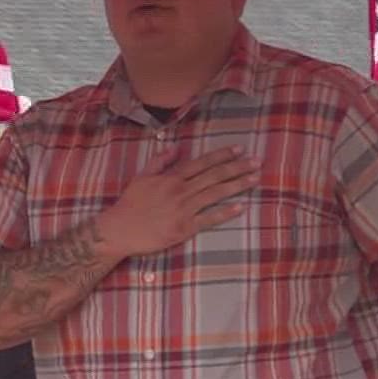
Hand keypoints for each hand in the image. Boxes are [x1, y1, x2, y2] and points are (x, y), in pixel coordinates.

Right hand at [96, 148, 258, 257]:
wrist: (120, 229)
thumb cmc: (130, 204)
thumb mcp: (141, 177)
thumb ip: (160, 161)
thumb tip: (175, 149)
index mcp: (172, 177)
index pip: (202, 162)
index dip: (222, 155)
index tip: (239, 149)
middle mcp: (181, 190)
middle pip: (214, 175)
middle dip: (238, 167)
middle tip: (257, 161)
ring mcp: (184, 209)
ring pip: (216, 194)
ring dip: (237, 185)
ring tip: (256, 178)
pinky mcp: (184, 228)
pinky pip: (209, 218)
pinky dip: (225, 213)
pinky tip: (241, 207)